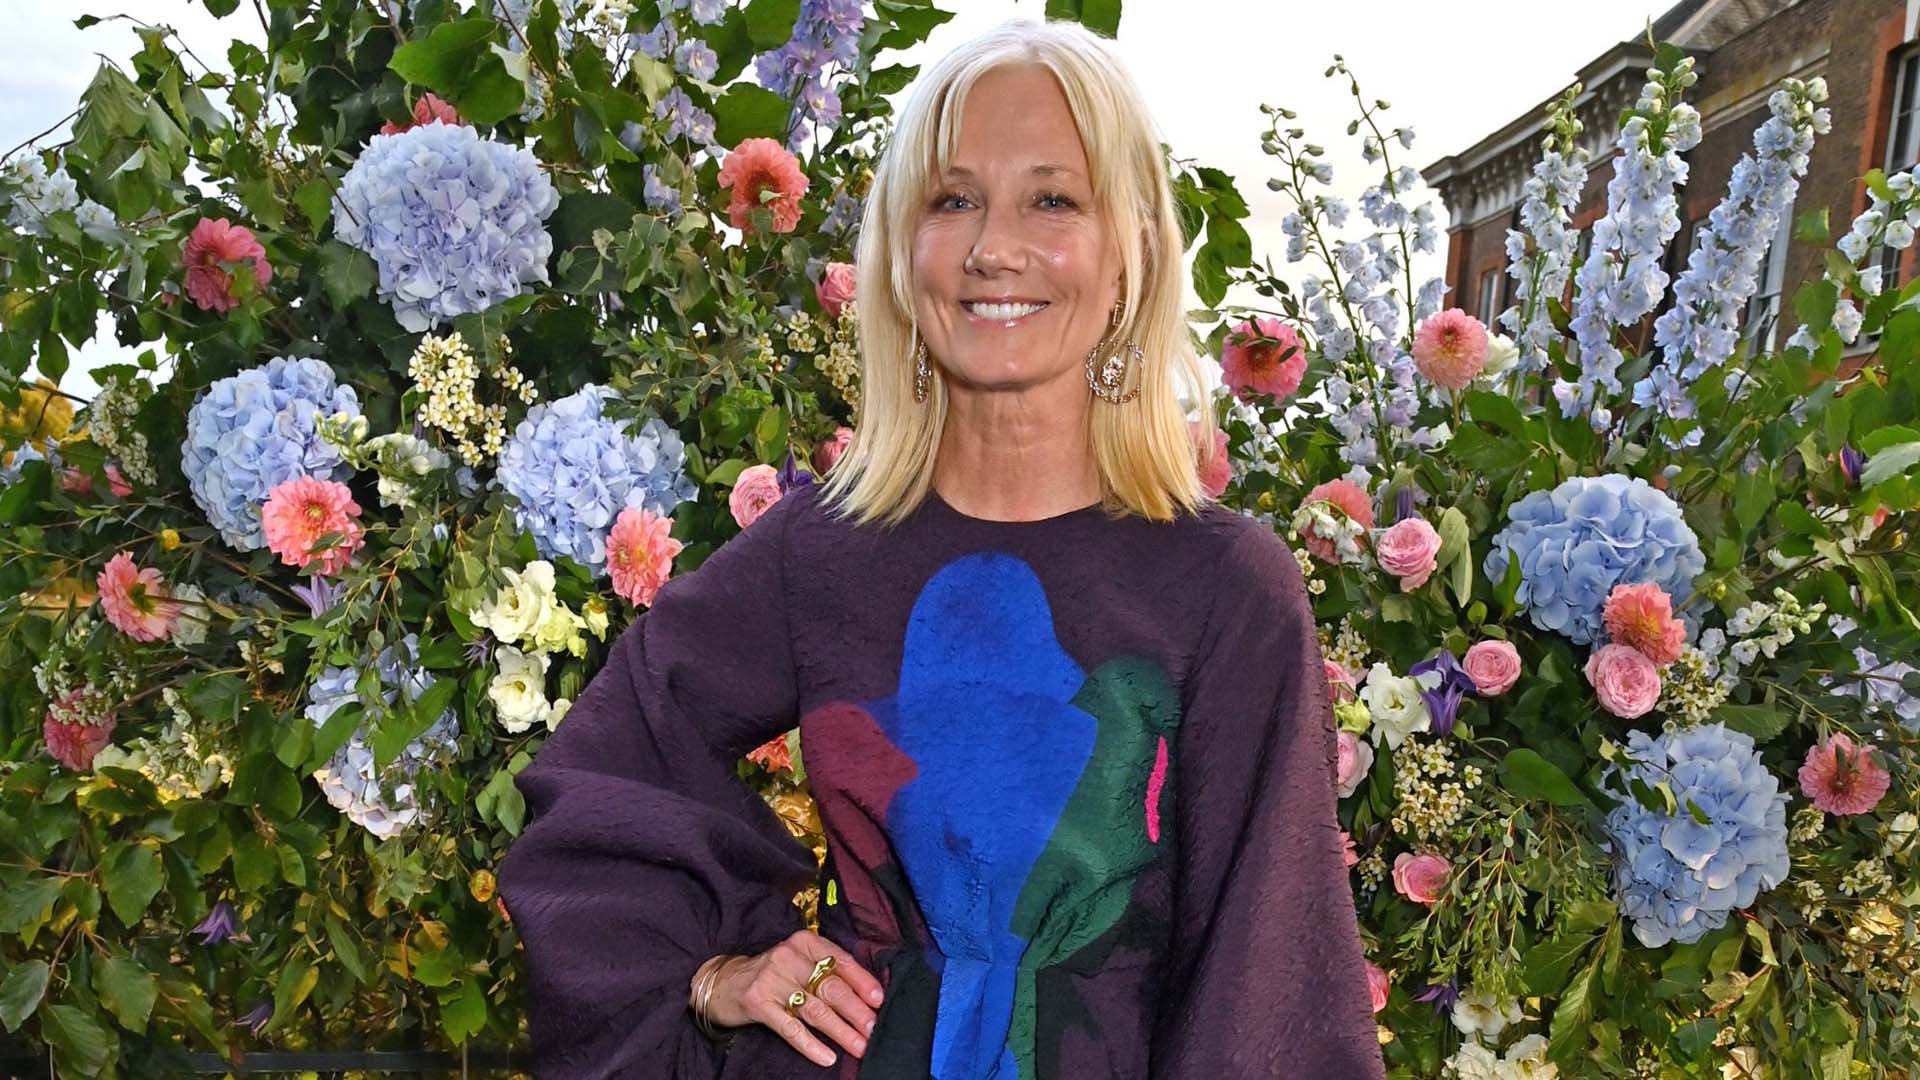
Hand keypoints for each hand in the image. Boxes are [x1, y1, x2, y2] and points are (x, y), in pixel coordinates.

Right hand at [694, 930, 885, 1066]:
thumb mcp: (799, 961)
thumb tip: (867, 996)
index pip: (840, 961)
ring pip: (815, 1009)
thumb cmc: (773, 973)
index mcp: (805, 943)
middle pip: (830, 987)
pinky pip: (790, 1028)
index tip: (879, 1000)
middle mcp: (789, 957)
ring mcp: (772, 980)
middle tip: (873, 1029)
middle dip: (856, 1011)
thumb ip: (827, 971)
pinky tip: (826, 1056)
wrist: (724, 981)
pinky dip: (810, 1045)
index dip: (862, 982)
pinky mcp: (758, 1003)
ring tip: (859, 1046)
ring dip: (840, 1031)